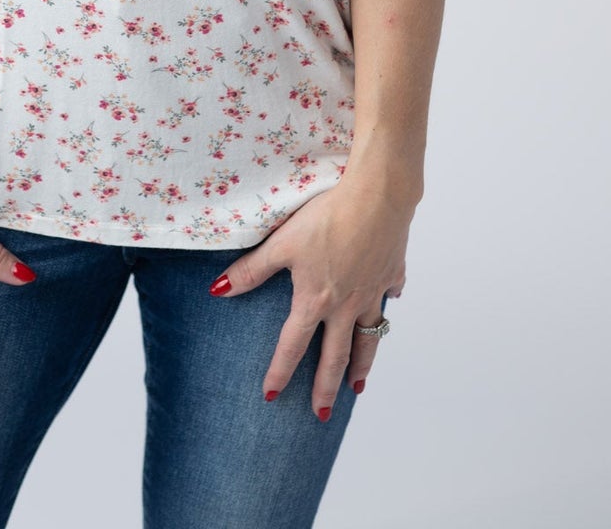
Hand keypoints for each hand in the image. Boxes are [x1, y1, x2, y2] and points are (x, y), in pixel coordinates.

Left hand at [208, 177, 411, 418]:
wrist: (377, 196)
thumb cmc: (326, 216)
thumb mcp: (282, 242)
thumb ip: (252, 270)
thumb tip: (219, 290)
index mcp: (315, 300)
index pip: (292, 345)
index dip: (279, 371)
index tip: (271, 395)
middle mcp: (346, 305)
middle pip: (335, 356)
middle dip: (326, 387)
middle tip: (322, 414)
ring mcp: (372, 292)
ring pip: (368, 339)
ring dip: (361, 365)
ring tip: (357, 387)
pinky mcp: (391, 274)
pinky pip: (389, 298)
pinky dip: (386, 307)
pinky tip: (387, 307)